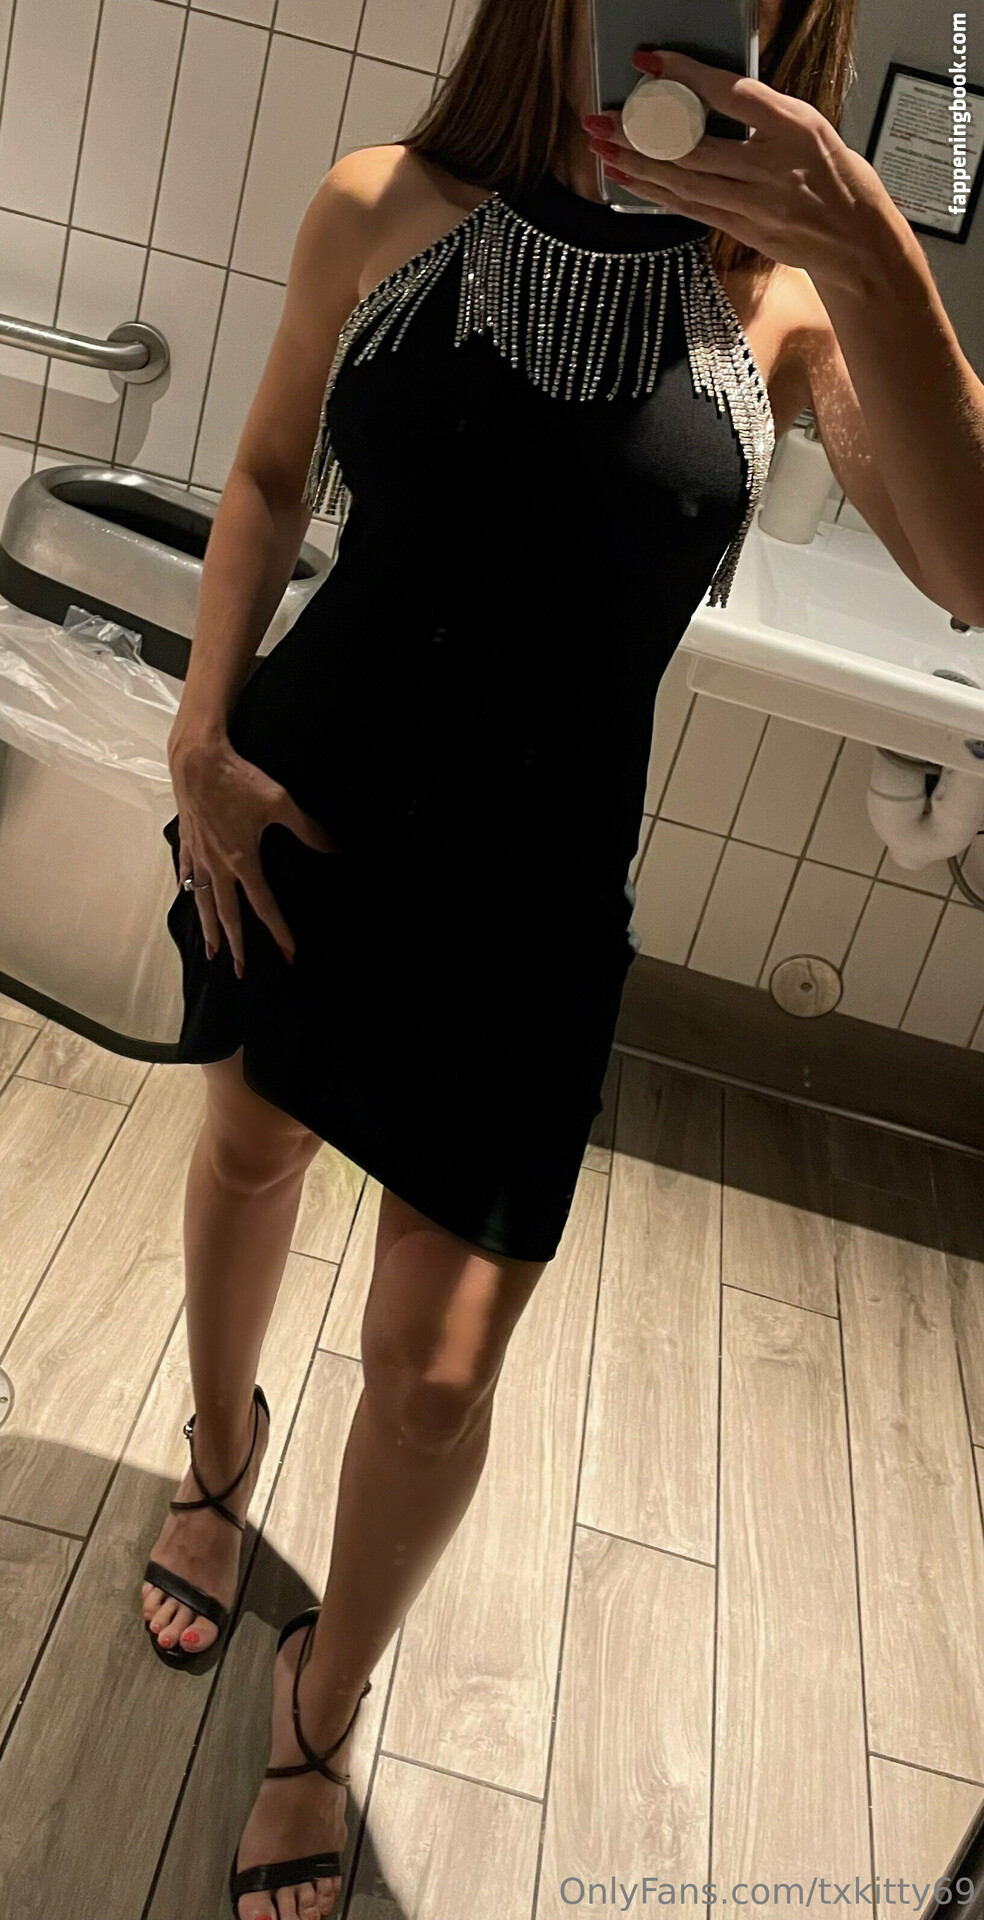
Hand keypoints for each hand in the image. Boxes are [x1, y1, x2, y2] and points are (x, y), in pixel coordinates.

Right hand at [167, 726, 339, 974]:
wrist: (197, 761)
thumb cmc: (238, 780)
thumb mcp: (280, 803)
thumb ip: (308, 829)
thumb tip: (335, 847)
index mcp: (243, 862)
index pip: (264, 906)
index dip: (279, 931)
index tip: (289, 953)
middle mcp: (218, 866)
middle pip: (227, 915)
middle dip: (236, 945)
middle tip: (241, 970)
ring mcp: (199, 856)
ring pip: (203, 902)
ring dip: (208, 929)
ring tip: (212, 952)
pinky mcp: (187, 843)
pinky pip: (188, 876)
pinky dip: (190, 892)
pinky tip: (191, 898)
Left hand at [583, 48, 898, 284]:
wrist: (857, 240)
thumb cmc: (837, 177)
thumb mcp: (810, 127)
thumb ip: (761, 114)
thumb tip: (708, 95)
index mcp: (794, 126)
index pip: (730, 93)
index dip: (685, 75)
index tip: (648, 60)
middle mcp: (771, 166)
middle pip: (694, 145)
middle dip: (641, 131)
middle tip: (602, 118)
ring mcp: (755, 203)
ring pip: (684, 180)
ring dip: (637, 163)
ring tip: (602, 146)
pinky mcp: (743, 229)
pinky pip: (690, 208)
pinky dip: (655, 192)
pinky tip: (628, 178)